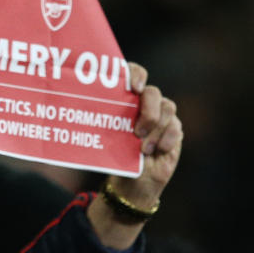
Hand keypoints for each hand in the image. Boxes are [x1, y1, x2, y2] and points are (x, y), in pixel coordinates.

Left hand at [108, 62, 182, 208]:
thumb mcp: (102, 138)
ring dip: (156, 129)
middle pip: (153, 92)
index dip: (136, 74)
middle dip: (148, 111)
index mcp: (126, 97)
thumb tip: (76, 113)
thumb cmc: (113, 155)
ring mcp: (162, 115)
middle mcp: (145, 102)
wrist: (131, 180)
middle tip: (137, 131)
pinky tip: (157, 150)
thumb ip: (99, 123)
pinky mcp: (174, 129)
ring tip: (143, 149)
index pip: (134, 73)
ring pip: (168, 107)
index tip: (134, 87)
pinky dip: (166, 139)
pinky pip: (176, 127)